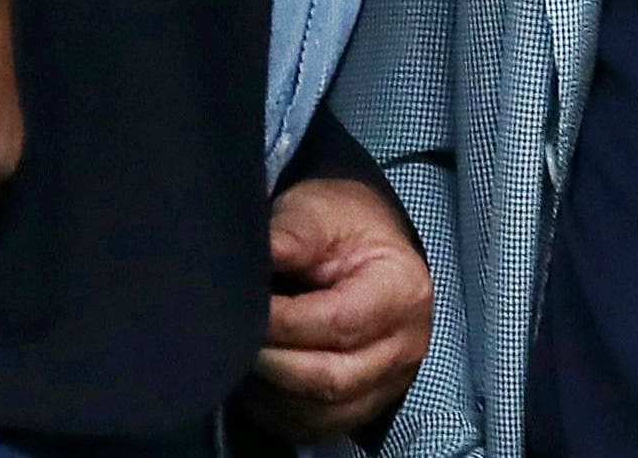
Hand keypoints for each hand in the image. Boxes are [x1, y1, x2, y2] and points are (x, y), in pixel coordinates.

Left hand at [241, 177, 432, 442]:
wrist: (366, 243)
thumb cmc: (343, 226)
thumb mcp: (318, 213)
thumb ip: (291, 235)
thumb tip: (256, 258)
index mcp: (402, 291)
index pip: (338, 322)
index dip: (283, 323)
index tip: (240, 310)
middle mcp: (405, 344)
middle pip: (331, 377)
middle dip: (271, 363)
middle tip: (231, 339)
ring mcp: (390, 380)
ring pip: (321, 411)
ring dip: (271, 391)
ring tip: (242, 356)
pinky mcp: (367, 402)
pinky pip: (318, 425)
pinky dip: (280, 410)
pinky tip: (258, 379)